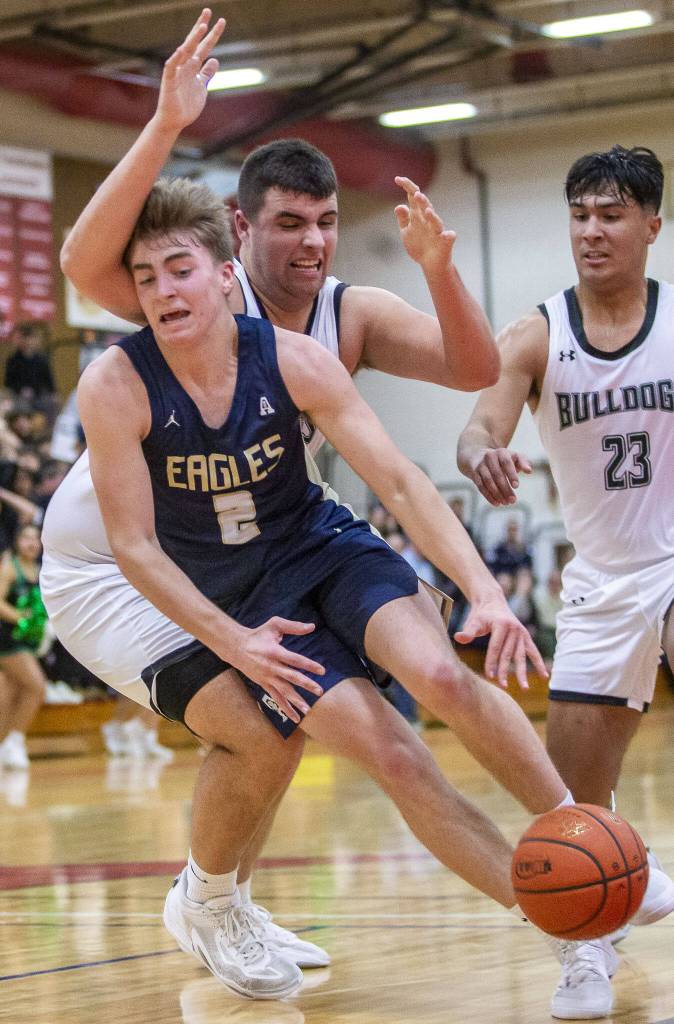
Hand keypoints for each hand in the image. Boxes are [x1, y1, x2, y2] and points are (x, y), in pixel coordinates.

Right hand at [156, 8, 225, 133]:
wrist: (175, 121)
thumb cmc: (187, 104)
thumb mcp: (202, 86)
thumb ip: (207, 73)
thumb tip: (215, 59)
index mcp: (194, 67)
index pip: (204, 47)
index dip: (212, 35)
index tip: (221, 21)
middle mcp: (185, 65)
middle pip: (195, 43)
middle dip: (202, 28)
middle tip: (209, 11)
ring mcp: (177, 72)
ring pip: (185, 52)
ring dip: (193, 39)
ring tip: (202, 27)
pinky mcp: (169, 82)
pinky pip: (171, 68)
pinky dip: (175, 59)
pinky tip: (180, 50)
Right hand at [234, 617, 324, 723]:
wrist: (236, 647)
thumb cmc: (258, 634)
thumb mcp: (275, 625)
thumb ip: (293, 626)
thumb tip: (312, 626)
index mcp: (275, 652)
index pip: (295, 660)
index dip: (308, 665)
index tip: (322, 671)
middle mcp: (271, 667)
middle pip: (291, 677)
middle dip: (306, 684)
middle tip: (319, 691)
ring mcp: (266, 677)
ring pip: (283, 691)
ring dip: (295, 701)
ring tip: (307, 710)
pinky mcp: (263, 684)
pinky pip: (276, 698)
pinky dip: (285, 708)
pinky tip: (295, 717)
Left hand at [394, 176, 455, 273]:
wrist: (429, 263)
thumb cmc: (418, 244)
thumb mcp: (407, 231)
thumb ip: (403, 219)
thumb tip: (398, 206)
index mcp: (418, 215)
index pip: (413, 197)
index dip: (407, 186)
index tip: (397, 179)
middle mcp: (428, 220)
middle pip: (425, 206)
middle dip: (421, 201)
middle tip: (416, 194)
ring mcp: (437, 231)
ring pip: (436, 221)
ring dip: (432, 215)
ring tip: (427, 211)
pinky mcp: (445, 242)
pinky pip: (449, 238)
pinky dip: (449, 236)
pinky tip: (449, 234)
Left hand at [454, 594, 546, 687]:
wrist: (492, 602)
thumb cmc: (481, 615)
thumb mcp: (474, 621)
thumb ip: (468, 632)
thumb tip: (458, 638)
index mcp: (501, 624)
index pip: (496, 647)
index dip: (492, 662)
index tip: (489, 676)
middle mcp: (514, 628)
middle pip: (508, 653)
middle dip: (505, 670)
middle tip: (502, 685)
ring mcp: (522, 633)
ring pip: (520, 655)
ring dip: (522, 672)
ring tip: (524, 688)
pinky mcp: (526, 636)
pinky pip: (533, 652)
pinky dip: (539, 663)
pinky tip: (545, 676)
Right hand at [468, 447, 531, 505]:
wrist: (478, 456)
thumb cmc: (502, 459)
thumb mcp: (513, 457)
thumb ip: (523, 462)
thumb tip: (529, 471)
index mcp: (501, 452)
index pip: (506, 463)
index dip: (511, 474)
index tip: (516, 486)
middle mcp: (489, 457)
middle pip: (497, 474)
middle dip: (505, 489)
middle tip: (513, 500)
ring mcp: (480, 466)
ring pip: (488, 481)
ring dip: (497, 494)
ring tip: (505, 503)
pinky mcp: (474, 474)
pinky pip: (481, 486)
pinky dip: (489, 496)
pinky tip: (496, 503)